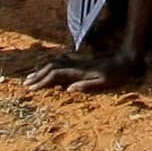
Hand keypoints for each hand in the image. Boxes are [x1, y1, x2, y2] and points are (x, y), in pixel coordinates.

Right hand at [25, 52, 144, 92]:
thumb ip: (86, 86)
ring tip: (31, 76)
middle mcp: (76, 65)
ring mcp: (78, 62)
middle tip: (25, 84)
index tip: (31, 89)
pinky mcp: (81, 61)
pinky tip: (47, 67)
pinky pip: (62, 60)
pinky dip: (51, 64)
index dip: (43, 81)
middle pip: (52, 67)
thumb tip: (69, 90)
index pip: (56, 75)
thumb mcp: (104, 84)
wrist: (125, 60)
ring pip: (55, 62)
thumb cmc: (116, 76)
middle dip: (38, 75)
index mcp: (79, 72)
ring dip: (42, 69)